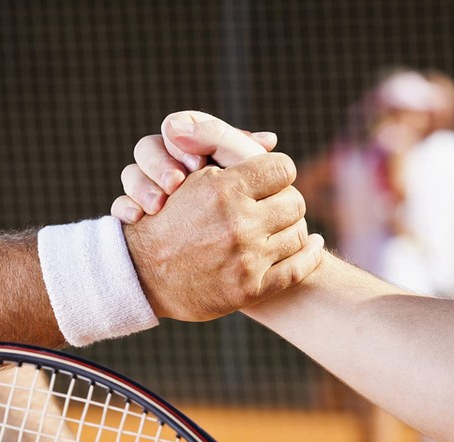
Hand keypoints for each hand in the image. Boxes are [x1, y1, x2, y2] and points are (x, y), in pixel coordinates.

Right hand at [117, 111, 323, 316]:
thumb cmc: (163, 222)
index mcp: (223, 191)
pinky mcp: (250, 289)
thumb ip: (222, 152)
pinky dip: (311, 254)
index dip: (277, 173)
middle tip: (274, 206)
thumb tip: (271, 139)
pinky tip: (314, 246)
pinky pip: (298, 269)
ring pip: (298, 234)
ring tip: (282, 227)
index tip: (270, 180)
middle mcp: (238, 225)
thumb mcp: (187, 178)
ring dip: (291, 229)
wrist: (139, 276)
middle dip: (284, 202)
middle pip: (295, 202)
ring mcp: (246, 260)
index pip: (282, 168)